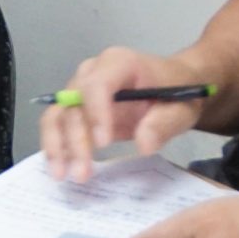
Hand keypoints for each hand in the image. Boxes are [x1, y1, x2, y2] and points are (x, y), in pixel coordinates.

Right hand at [38, 46, 209, 181]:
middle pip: (72, 104)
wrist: (173, 85)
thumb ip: (163, 124)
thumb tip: (143, 147)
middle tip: (82, 174)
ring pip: (58, 115)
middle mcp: (91, 72)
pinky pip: (58, 124)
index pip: (96, 85)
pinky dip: (56, 146)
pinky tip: (59, 168)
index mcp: (118, 63)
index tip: (104, 145)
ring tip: (61, 174)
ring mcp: (80, 89)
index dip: (96, 113)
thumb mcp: (181, 108)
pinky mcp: (77, 107)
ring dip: (56, 145)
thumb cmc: (178, 92)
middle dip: (74, 140)